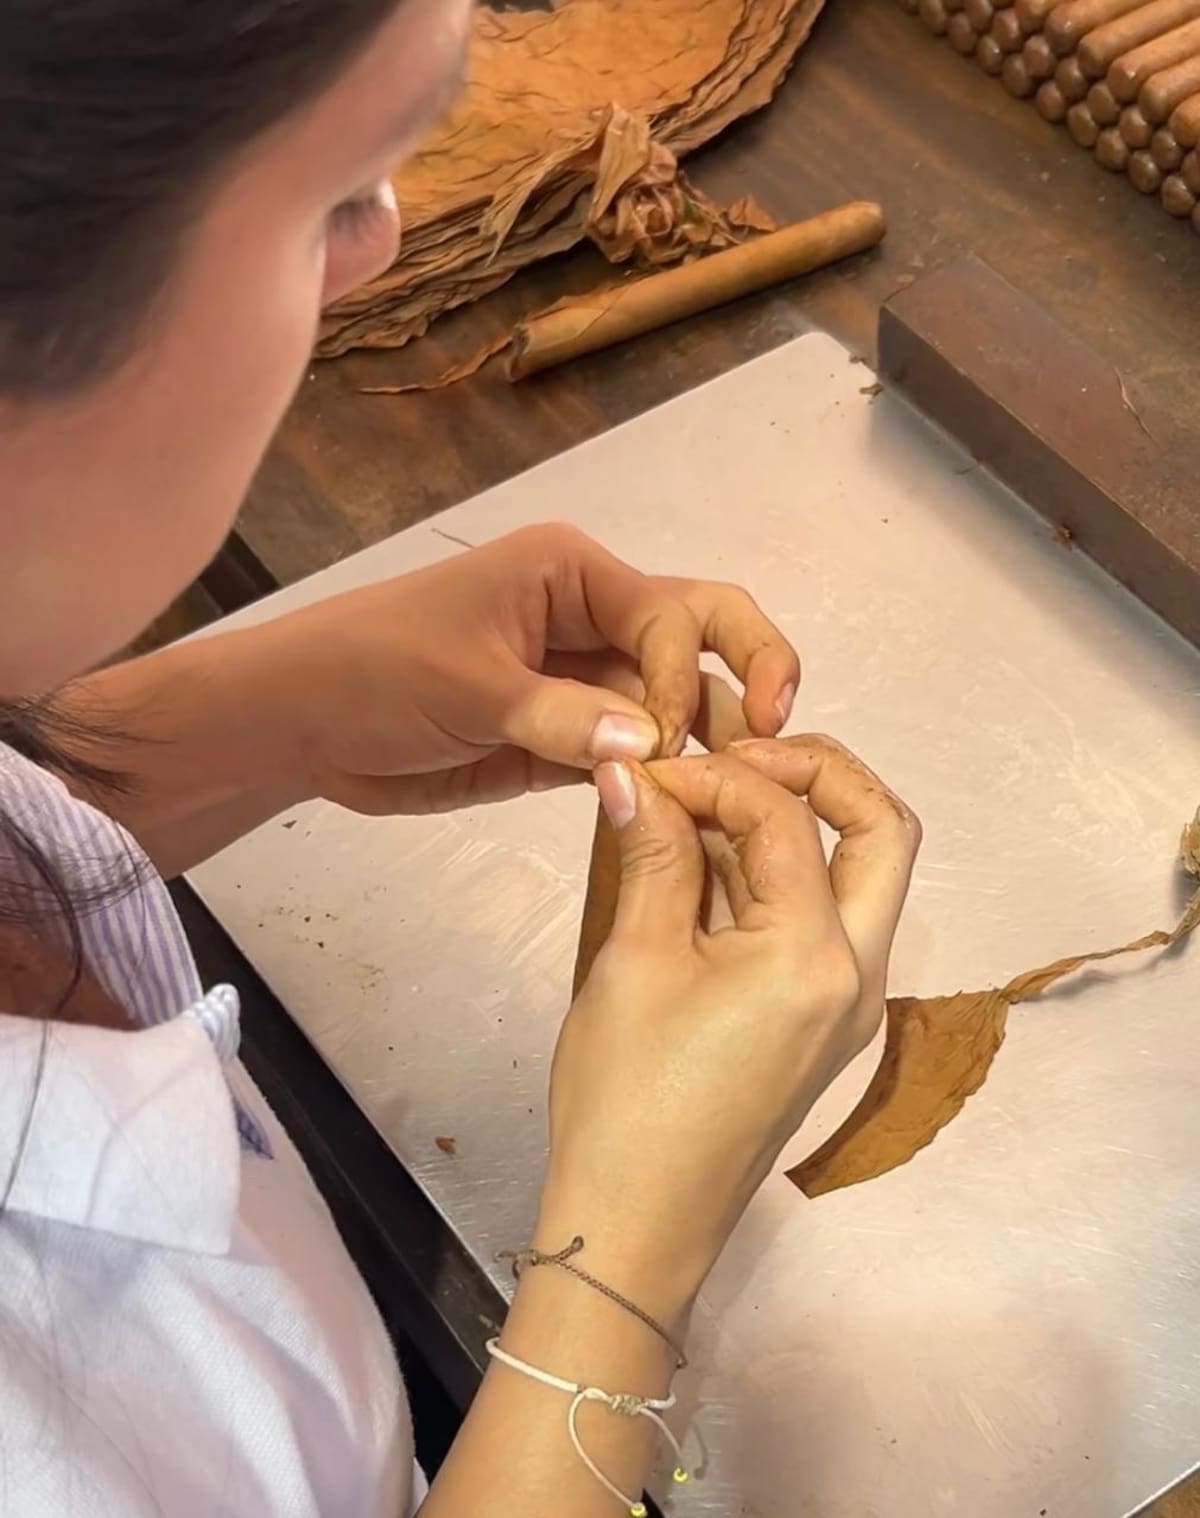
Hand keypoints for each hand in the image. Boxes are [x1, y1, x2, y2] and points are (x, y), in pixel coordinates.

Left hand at [253, 523, 798, 813]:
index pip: (672, 614)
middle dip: (747, 678)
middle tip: (778, 740)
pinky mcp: (567, 741)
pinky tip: (692, 814)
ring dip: (710, 742)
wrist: (301, 723)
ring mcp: (584, 683)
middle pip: (700, 638)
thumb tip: (652, 745)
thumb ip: (560, 716)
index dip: (687, 676)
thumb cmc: (373, 670)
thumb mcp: (466, 685)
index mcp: (573, 575)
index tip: (669, 741)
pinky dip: (666, 781)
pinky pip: (636, 755)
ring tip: (742, 797)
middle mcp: (593, 620)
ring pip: (677, 704)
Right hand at [537, 737, 919, 1317]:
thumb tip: (631, 772)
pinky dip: (782, 874)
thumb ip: (650, 853)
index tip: (648, 774)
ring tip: (707, 803)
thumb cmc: (627, 1099)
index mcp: (816, 957)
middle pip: (882, 830)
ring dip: (799, 821)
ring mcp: (851, 1001)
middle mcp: (860, 973)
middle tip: (735, 755)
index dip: (714, 775)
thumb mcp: (633, 962)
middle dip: (817, 772)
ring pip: (863, 873)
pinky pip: (827, 919)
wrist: (639, 1223)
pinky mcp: (825, 1021)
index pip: (786, 818)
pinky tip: (710, 863)